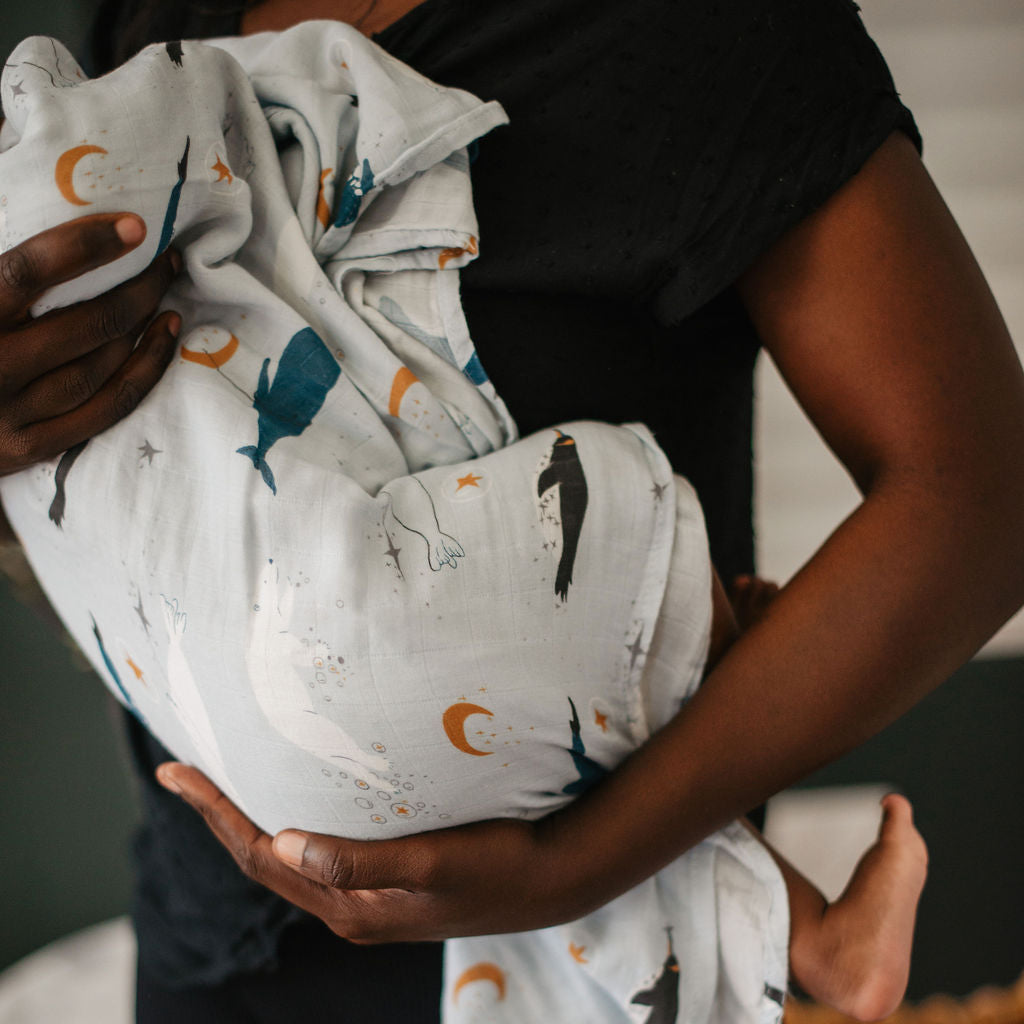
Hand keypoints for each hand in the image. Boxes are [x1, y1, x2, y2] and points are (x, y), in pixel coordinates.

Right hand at [0, 213, 180, 476]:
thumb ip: (0, 273)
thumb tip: (65, 220)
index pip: (29, 270)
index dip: (86, 245)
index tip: (135, 227)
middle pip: (89, 323)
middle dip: (140, 289)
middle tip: (166, 262)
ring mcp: (11, 412)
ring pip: (102, 367)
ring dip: (145, 330)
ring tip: (166, 299)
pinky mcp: (30, 446)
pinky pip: (106, 409)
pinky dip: (143, 372)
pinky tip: (162, 341)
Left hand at [157, 762, 595, 943]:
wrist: (551, 880)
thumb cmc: (499, 863)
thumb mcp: (433, 861)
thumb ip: (359, 860)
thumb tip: (283, 843)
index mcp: (350, 906)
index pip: (262, 856)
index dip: (216, 813)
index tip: (177, 773)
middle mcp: (349, 906)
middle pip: (264, 858)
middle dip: (220, 814)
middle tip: (184, 771)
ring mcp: (366, 897)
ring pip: (288, 856)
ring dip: (251, 818)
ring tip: (224, 782)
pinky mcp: (386, 881)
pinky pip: (317, 853)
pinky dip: (289, 822)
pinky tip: (294, 801)